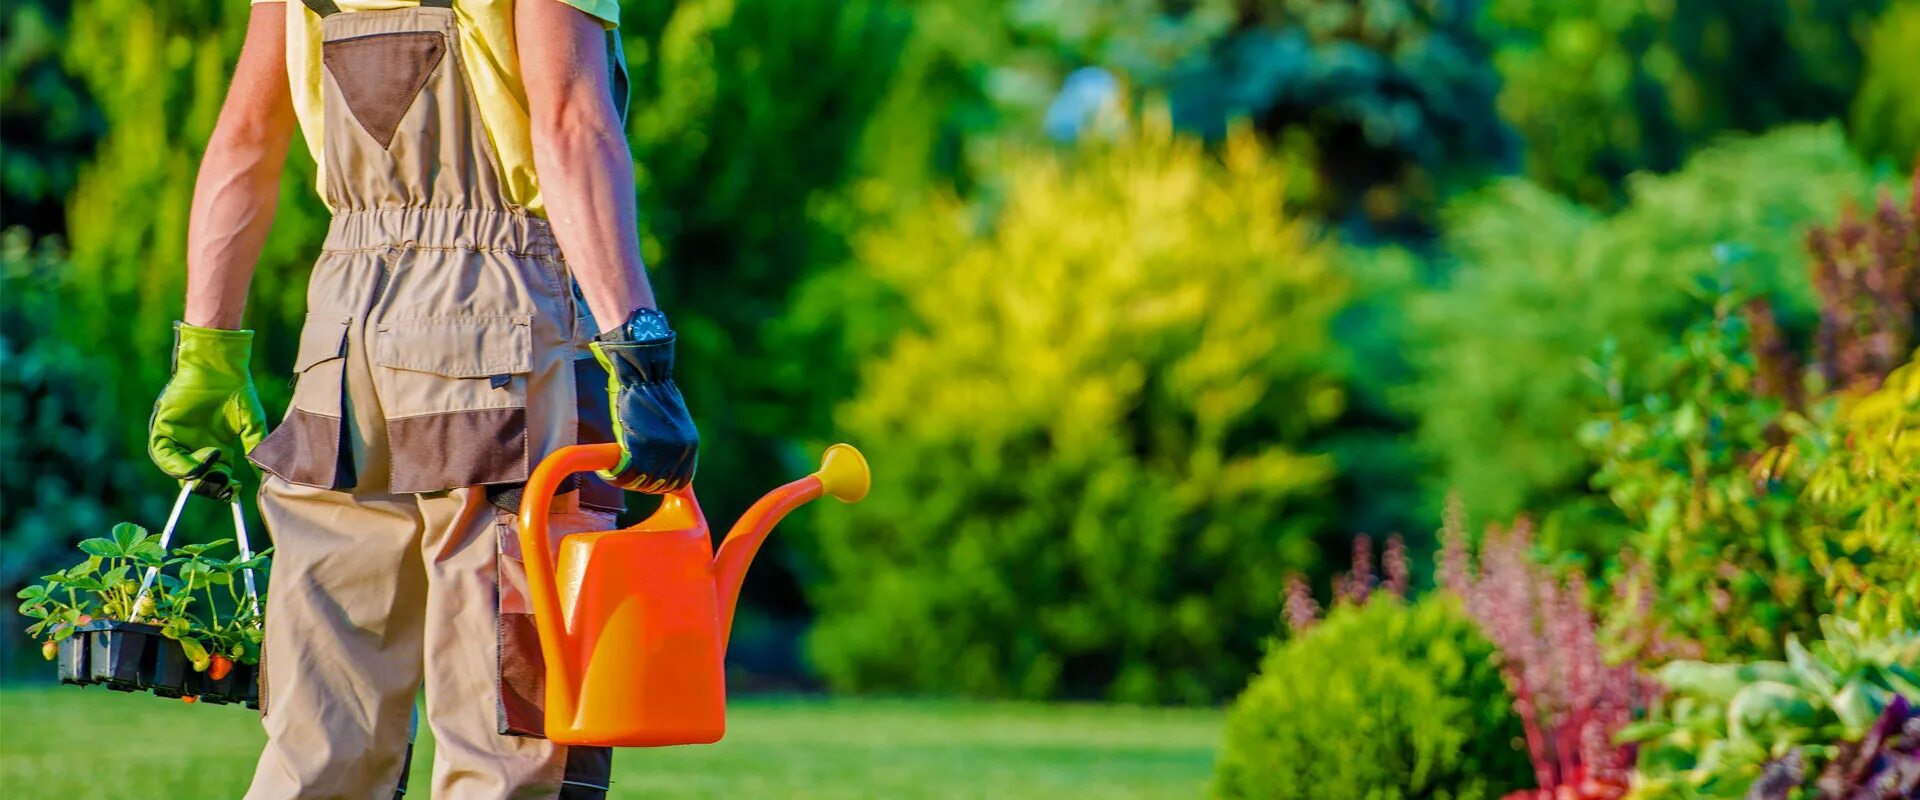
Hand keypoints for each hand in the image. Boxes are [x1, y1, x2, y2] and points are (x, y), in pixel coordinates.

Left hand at [148, 323, 268, 500]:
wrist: (220, 367)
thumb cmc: (237, 390)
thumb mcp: (251, 422)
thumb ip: (255, 446)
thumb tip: (263, 471)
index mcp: (217, 447)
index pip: (217, 476)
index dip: (224, 487)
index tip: (235, 492)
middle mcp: (196, 446)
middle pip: (195, 477)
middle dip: (208, 486)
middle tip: (221, 485)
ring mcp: (179, 437)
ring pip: (177, 469)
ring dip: (191, 477)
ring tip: (208, 473)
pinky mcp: (165, 428)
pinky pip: (162, 453)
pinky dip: (175, 464)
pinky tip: (192, 465)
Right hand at [589, 334, 697, 492]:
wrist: (643, 375)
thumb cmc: (652, 397)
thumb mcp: (672, 425)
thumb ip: (671, 447)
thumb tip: (661, 469)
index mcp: (690, 446)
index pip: (681, 482)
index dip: (662, 486)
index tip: (646, 482)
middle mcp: (680, 451)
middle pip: (659, 485)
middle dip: (640, 485)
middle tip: (625, 478)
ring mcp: (662, 450)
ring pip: (641, 481)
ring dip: (624, 482)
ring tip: (611, 473)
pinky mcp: (641, 446)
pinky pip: (625, 473)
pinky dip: (613, 476)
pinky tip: (604, 471)